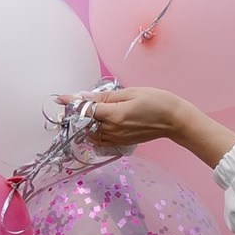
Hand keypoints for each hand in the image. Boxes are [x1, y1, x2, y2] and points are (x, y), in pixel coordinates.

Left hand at [85, 83, 230, 167]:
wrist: (175, 120)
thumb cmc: (157, 102)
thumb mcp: (131, 93)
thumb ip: (106, 97)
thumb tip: (85, 97)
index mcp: (115, 115)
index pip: (87, 110)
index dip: (72, 103)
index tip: (60, 99)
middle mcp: (114, 130)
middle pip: (87, 122)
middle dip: (78, 113)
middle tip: (74, 103)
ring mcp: (118, 138)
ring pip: (92, 132)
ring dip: (86, 123)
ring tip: (85, 112)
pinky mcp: (122, 142)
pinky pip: (101, 140)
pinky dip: (94, 132)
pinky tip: (97, 123)